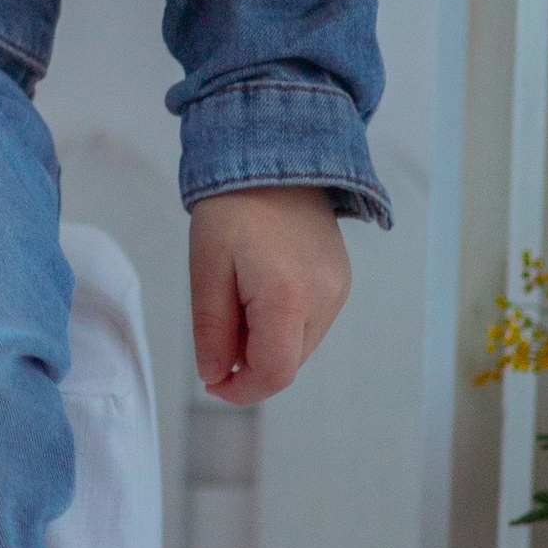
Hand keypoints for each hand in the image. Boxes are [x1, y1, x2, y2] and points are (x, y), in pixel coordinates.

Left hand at [188, 185, 350, 404]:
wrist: (275, 156)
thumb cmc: (233, 207)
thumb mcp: (206, 267)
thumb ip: (212, 328)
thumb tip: (215, 375)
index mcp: (288, 297)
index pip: (274, 373)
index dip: (241, 390)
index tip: (212, 381)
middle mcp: (324, 299)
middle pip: (288, 364)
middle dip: (249, 362)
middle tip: (219, 326)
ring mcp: (338, 290)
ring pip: (299, 347)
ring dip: (265, 343)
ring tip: (238, 298)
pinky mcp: (340, 282)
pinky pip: (311, 324)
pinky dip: (282, 324)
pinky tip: (260, 290)